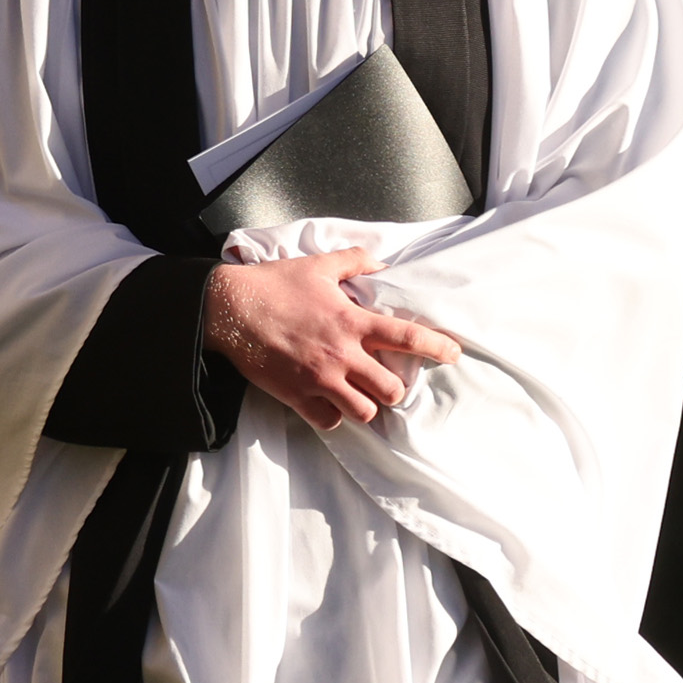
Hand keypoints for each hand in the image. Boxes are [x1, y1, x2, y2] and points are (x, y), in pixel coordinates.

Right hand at [202, 251, 463, 431]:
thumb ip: (354, 261)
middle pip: (391, 389)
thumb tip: (380, 261)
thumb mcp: (318, 265)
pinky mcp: (297, 396)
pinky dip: (333, 416)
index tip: (452, 353)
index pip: (407, 337)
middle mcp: (341, 355)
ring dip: (367, 406)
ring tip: (361, 397)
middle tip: (388, 382)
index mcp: (352, 322)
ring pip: (364, 413)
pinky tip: (329, 404)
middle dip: (395, 389)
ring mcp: (319, 379)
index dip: (437, 347)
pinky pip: (329, 422)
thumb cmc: (274, 284)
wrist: (230, 309)